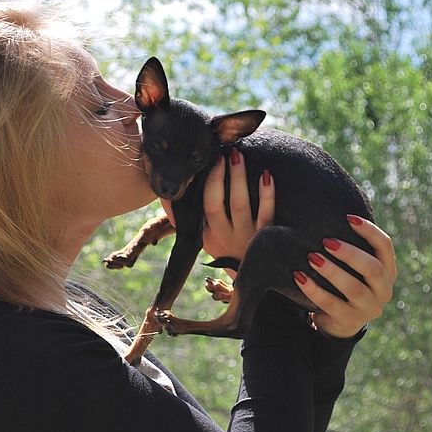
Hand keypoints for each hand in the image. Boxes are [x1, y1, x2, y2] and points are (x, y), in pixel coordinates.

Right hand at [160, 147, 273, 277]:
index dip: (208, 182)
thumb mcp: (203, 237)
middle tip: (224, 153)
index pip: (204, 206)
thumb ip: (184, 218)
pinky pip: (266, 214)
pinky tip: (266, 175)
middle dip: (221, 177)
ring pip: (241, 205)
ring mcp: (245, 237)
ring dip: (239, 178)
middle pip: (219, 203)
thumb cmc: (225, 249)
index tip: (211, 161)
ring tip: (239, 156)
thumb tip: (164, 196)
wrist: (251, 278)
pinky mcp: (265, 238)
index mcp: (208, 234)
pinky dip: (267, 195)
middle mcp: (225, 235)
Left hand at [293, 215, 396, 338]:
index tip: (348, 217)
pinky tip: (299, 277)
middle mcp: (383, 289)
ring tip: (311, 257)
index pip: (385, 246)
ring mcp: (369, 308)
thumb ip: (351, 246)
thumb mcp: (354, 267)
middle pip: (372, 268)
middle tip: (326, 241)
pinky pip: (331, 304)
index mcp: (388, 270)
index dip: (369, 231)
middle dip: (349, 253)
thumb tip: (330, 209)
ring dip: (331, 271)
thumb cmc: (345, 282)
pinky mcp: (350, 321)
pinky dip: (314, 290)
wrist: (339, 321)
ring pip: (353, 288)